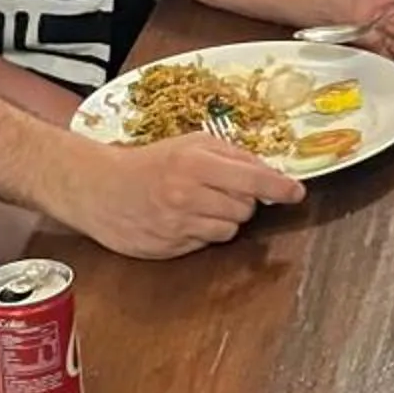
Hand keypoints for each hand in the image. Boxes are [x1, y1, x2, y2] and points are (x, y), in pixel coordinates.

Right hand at [50, 133, 301, 258]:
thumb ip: (230, 154)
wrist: (97, 188)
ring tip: (198, 204)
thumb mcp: (189, 144)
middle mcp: (188, 195)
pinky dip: (201, 233)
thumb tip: (269, 172)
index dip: (279, 188)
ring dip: (223, 219)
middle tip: (220, 190)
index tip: (296, 192)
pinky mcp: (168, 248)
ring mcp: (177, 225)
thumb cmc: (146, 162)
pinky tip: (181, 219)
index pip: (252, 180)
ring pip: (228, 230)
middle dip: (242, 201)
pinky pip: (205, 244)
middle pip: (245, 209)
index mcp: (194, 163)